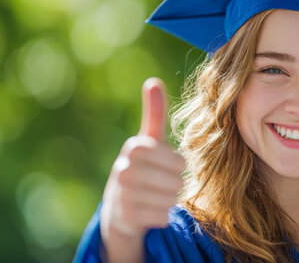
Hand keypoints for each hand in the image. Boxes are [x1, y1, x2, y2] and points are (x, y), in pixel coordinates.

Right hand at [100, 78, 185, 242]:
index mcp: (134, 147)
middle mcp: (124, 169)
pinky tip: (148, 210)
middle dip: (174, 185)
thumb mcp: (149, 140)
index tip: (165, 166)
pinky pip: (162, 216)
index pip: (179, 161)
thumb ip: (154, 112)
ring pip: (170, 199)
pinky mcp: (125, 216)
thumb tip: (153, 81)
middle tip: (160, 184)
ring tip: (153, 196)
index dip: (178, 167)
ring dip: (168, 200)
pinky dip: (161, 216)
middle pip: (176, 181)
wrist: (119, 208)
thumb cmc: (143, 167)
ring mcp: (122, 193)